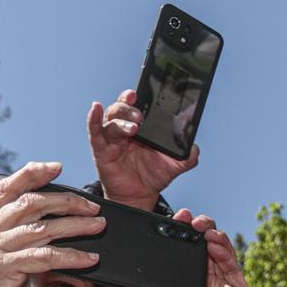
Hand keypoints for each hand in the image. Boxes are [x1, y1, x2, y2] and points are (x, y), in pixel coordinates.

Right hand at [0, 161, 102, 286]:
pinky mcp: (2, 269)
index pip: (7, 189)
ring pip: (42, 228)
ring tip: (98, 226)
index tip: (55, 166)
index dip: (31, 174)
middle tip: (92, 206)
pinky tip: (88, 259)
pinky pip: (45, 257)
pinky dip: (71, 256)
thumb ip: (11, 248)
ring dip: (76, 226)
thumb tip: (45, 242)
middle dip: (66, 201)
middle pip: (31, 203)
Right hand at [87, 89, 198, 211]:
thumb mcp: (174, 164)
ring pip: (111, 120)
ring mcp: (111, 138)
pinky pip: (94, 131)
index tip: (144, 91)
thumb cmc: (153, 176)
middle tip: (141, 115)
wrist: (141, 195)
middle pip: (121, 108)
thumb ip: (187, 155)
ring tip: (134, 128)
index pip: (137, 105)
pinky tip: (95, 108)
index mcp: (141, 127)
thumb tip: (194, 148)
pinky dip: (93, 119)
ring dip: (121, 120)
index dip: (138, 96)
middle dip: (130, 107)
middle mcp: (124, 129)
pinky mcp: (101, 150)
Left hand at [151, 210, 271, 286]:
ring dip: (210, 236)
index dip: (178, 244)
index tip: (167, 228)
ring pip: (219, 253)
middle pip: (202, 250)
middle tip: (184, 219)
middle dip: (194, 232)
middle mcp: (210, 285)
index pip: (184, 261)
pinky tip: (214, 242)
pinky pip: (232, 267)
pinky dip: (224, 252)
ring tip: (200, 226)